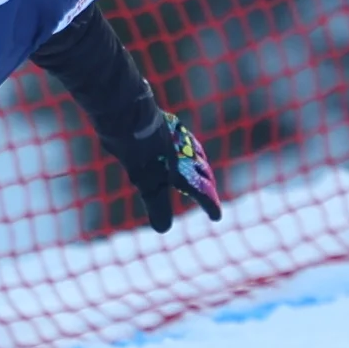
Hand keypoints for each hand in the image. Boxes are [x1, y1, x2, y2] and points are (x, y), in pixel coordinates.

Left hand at [127, 112, 222, 232]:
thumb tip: (163, 229)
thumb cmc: (142, 154)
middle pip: (204, 174)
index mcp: (188, 171)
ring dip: (199, 168)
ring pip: (196, 156)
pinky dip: (186, 153)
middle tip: (209, 197)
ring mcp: (181, 139)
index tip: (216, 217)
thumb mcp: (148, 184)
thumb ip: (158, 206)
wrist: (132, 118)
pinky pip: (184, 143)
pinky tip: (177, 152)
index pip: (203, 193)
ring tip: (198, 174)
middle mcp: (190, 155)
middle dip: (207, 187)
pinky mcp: (170, 127)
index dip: (209, 206)